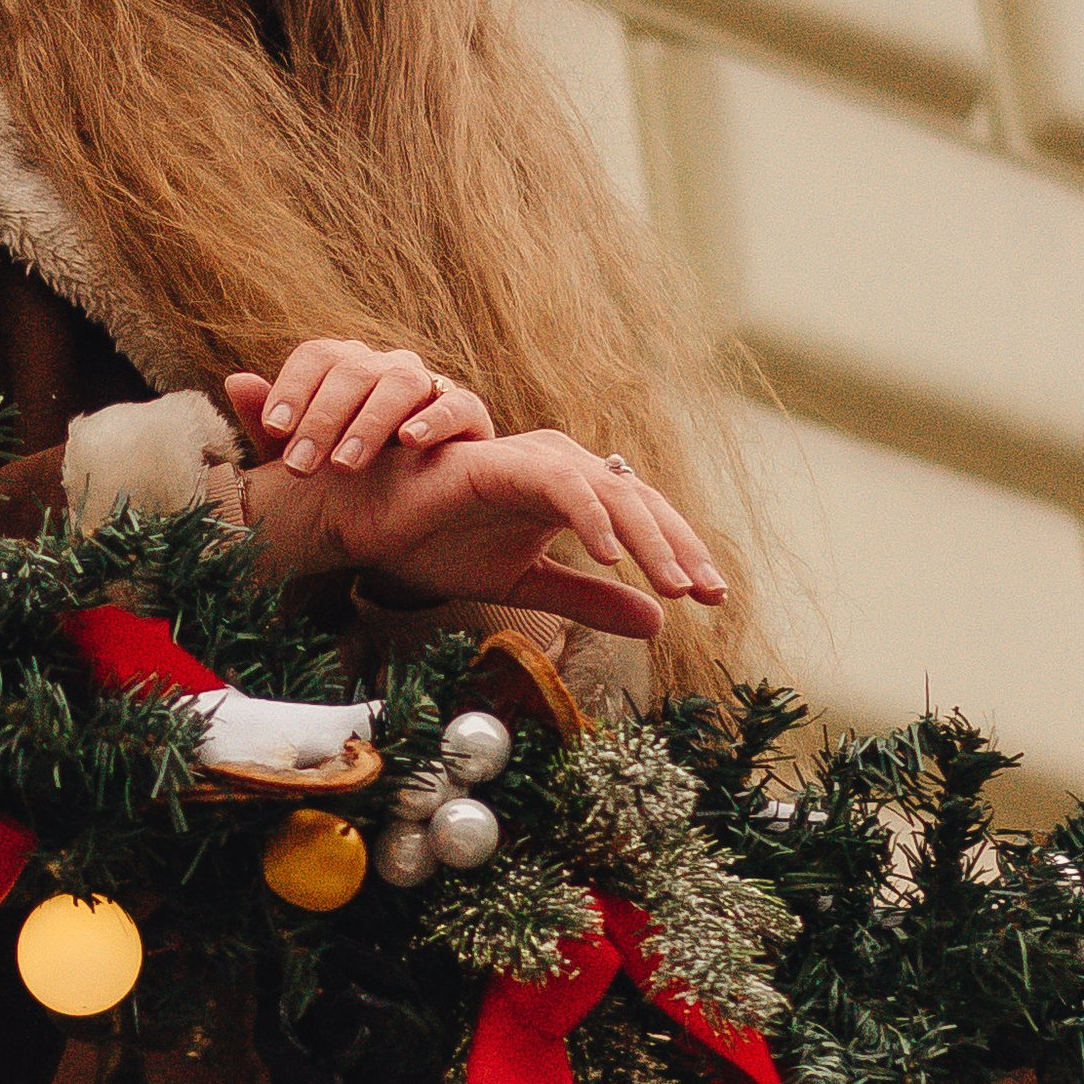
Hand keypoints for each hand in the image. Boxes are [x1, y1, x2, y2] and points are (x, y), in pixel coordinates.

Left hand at [225, 340, 493, 477]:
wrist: (409, 506)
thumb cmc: (343, 475)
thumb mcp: (298, 456)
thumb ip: (267, 424)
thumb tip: (235, 381)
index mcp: (342, 367)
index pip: (316, 356)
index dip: (292, 388)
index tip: (275, 430)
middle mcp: (384, 366)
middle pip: (353, 371)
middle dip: (322, 418)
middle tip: (300, 466)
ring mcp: (428, 385)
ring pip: (401, 383)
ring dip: (371, 422)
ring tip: (345, 465)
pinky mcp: (466, 412)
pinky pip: (456, 404)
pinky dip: (435, 419)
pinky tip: (411, 442)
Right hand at [241, 424, 728, 642]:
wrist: (370, 523)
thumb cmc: (440, 540)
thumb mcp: (527, 583)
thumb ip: (589, 598)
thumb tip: (658, 622)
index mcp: (573, 492)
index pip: (644, 518)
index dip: (682, 555)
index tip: (713, 600)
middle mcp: (563, 468)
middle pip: (641, 502)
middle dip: (680, 548)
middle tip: (709, 594)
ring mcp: (535, 461)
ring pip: (611, 490)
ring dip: (647, 537)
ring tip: (672, 584)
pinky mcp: (504, 463)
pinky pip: (560, 483)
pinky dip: (590, 514)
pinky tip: (610, 554)